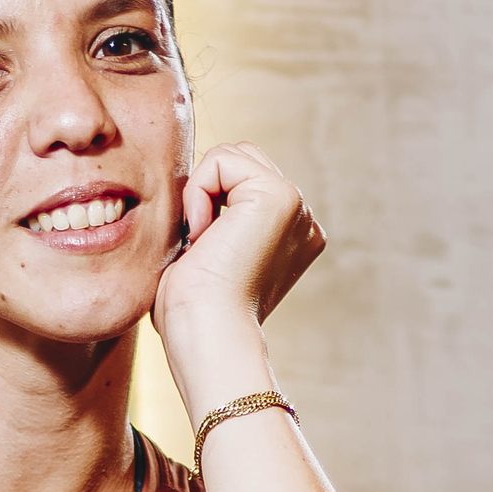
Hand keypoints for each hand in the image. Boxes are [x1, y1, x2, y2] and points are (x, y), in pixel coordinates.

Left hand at [152, 143, 325, 396]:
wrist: (206, 336)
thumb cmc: (192, 316)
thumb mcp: (203, 260)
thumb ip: (212, 223)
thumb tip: (195, 202)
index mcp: (289, 237)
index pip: (240, 180)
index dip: (206, 204)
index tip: (202, 255)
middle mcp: (301, 220)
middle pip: (240, 158)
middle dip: (206, 193)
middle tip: (199, 248)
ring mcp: (296, 206)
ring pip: (230, 155)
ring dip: (200, 196)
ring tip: (203, 245)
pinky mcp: (279, 196)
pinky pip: (221, 160)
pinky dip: (198, 194)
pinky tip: (204, 238)